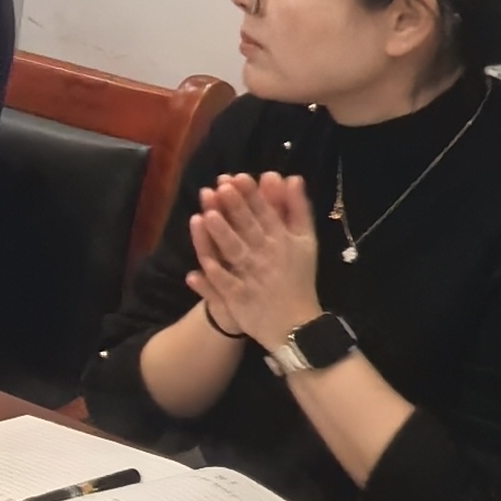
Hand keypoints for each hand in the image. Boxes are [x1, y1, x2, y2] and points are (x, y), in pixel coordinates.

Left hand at [185, 170, 325, 346]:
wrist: (297, 324)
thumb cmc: (296, 275)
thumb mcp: (304, 242)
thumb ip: (297, 210)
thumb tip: (292, 177)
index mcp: (282, 241)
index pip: (266, 214)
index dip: (251, 196)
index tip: (238, 177)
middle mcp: (267, 256)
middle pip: (248, 229)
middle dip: (234, 208)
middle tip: (219, 187)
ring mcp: (252, 278)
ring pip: (235, 254)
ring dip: (221, 236)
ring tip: (206, 216)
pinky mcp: (241, 299)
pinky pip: (226, 286)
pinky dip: (213, 277)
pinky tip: (196, 268)